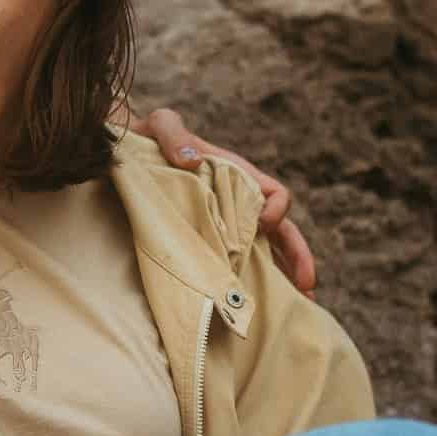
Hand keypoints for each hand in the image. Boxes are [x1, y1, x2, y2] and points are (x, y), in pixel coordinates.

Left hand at [130, 106, 317, 295]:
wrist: (129, 157)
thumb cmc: (150, 138)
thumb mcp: (161, 125)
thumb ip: (174, 134)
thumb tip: (192, 159)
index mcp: (238, 176)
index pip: (274, 193)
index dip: (275, 210)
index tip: (262, 225)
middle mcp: (240, 203)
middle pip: (282, 231)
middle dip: (298, 257)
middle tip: (307, 287)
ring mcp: (228, 225)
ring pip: (268, 253)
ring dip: (285, 279)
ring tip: (298, 308)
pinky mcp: (211, 243)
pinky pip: (239, 264)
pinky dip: (252, 284)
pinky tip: (256, 310)